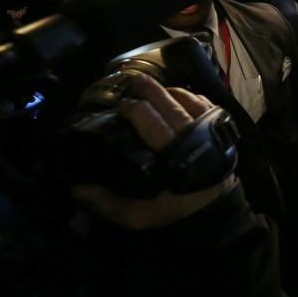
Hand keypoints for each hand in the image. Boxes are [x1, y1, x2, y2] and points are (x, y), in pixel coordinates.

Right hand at [71, 75, 231, 229]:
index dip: (134, 109)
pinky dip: (188, 95)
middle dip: (149, 90)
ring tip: (150, 87)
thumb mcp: (139, 215)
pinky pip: (204, 102)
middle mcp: (194, 137)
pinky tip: (174, 94)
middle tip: (131, 81)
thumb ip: (108, 203)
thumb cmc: (175, 210)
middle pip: (170, 104)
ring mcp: (211, 130)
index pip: (151, 122)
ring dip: (168, 90)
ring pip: (188, 99)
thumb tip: (76, 189)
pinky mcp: (222, 127)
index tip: (120, 106)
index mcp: (174, 157)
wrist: (215, 212)